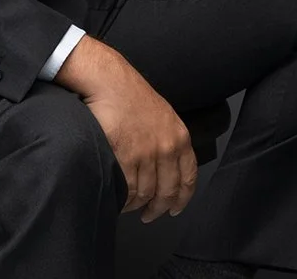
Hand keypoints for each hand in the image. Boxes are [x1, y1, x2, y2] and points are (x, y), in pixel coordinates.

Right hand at [81, 68, 198, 223]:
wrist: (108, 81)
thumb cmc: (130, 94)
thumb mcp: (162, 114)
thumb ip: (168, 139)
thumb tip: (165, 167)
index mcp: (179, 136)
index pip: (188, 178)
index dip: (182, 199)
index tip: (175, 208)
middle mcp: (166, 147)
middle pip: (167, 192)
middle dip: (159, 208)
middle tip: (150, 214)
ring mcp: (147, 153)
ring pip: (146, 193)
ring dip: (138, 204)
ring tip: (131, 206)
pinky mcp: (126, 157)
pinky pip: (127, 189)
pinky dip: (124, 199)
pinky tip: (120, 199)